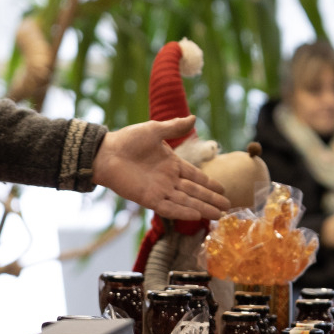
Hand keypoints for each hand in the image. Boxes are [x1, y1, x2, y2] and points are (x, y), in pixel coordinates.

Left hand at [92, 117, 230, 220]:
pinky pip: (169, 208)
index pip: (196, 176)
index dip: (210, 183)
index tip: (223, 189)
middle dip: (211, 199)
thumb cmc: (128, 140)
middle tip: (227, 208)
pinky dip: (182, 212)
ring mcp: (159, 190)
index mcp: (172, 164)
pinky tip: (196, 216)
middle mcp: (168, 179)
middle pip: (195, 192)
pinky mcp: (148, 199)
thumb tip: (194, 118)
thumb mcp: (154, 130)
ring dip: (202, 208)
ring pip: (186, 201)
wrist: (106, 153)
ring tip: (218, 216)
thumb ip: (174, 127)